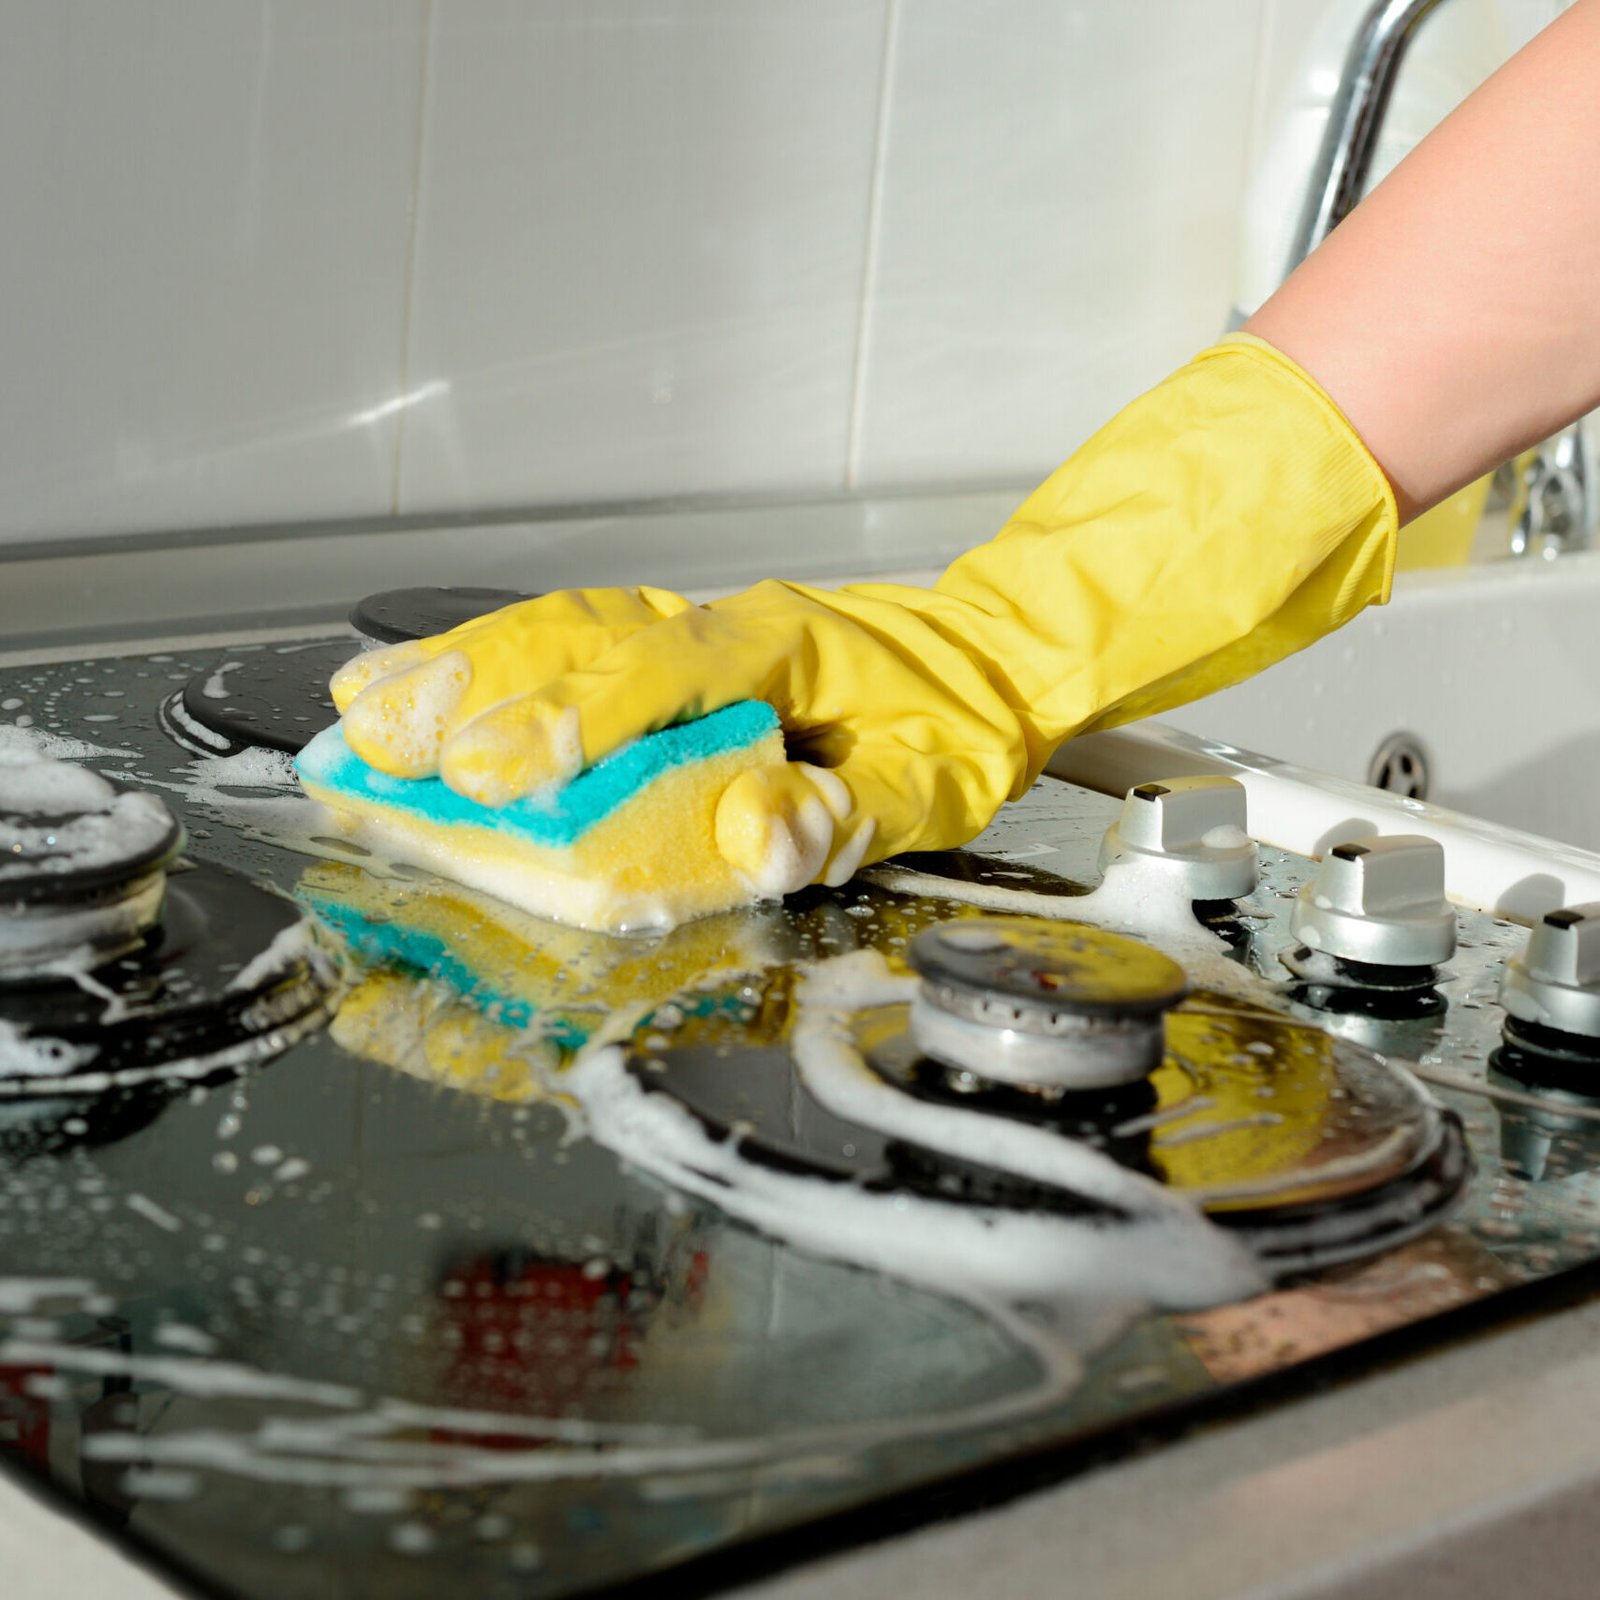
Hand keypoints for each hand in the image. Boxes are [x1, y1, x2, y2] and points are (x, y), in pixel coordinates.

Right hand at [331, 337, 1397, 896]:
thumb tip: (763, 837)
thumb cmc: (958, 720)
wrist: (989, 658)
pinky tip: (419, 684)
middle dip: (484, 691)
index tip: (503, 767)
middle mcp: (721, 621)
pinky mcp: (669, 645)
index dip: (580, 716)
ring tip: (367, 710)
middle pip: (583, 634)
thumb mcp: (932, 783)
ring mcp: (689, 625)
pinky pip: (568, 637)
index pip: (667, 671)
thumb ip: (848, 811)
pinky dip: (488, 662)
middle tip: (396, 746)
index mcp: (786, 645)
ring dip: (461, 666)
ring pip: (558, 625)